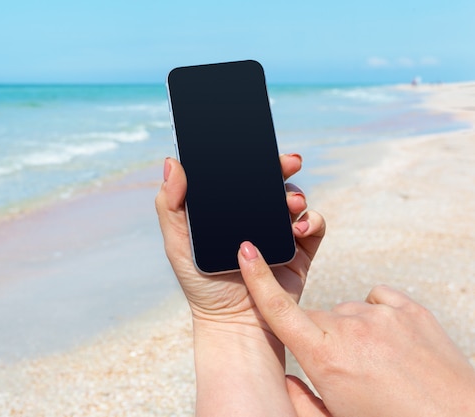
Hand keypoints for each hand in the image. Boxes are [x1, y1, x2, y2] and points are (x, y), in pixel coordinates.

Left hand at [155, 155, 325, 331]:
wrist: (234, 324)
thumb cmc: (201, 285)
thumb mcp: (178, 243)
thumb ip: (170, 204)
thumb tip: (172, 162)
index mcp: (229, 210)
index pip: (242, 176)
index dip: (250, 158)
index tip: (255, 146)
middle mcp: (256, 216)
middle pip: (272, 182)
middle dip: (282, 167)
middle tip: (288, 162)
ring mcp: (280, 231)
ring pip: (295, 199)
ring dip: (296, 194)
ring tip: (289, 205)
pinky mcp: (301, 250)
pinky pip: (314, 226)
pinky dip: (312, 220)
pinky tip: (298, 227)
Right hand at [239, 245, 474, 416]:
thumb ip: (298, 400)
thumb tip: (282, 379)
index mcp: (324, 357)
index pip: (278, 309)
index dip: (257, 277)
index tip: (246, 249)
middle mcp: (350, 329)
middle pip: (315, 317)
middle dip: (319, 337)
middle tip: (344, 369)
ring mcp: (382, 316)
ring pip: (347, 310)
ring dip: (350, 329)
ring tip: (375, 361)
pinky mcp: (411, 310)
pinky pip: (377, 299)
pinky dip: (376, 315)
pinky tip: (388, 341)